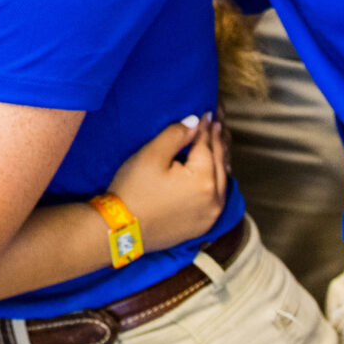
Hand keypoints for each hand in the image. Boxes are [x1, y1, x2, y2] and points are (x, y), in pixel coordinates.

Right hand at [108, 114, 228, 253]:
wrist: (120, 230)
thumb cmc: (133, 190)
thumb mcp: (151, 155)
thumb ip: (176, 134)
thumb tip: (195, 121)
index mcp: (203, 180)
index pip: (207, 146)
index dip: (206, 127)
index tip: (208, 113)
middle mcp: (214, 200)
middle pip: (220, 163)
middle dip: (218, 142)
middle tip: (217, 124)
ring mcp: (210, 216)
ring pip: (223, 181)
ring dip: (221, 162)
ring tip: (218, 145)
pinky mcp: (202, 226)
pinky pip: (217, 198)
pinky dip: (217, 182)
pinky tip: (213, 174)